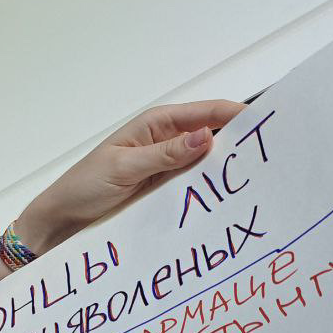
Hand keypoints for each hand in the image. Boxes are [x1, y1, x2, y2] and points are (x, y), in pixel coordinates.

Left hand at [16, 100, 245, 253]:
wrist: (61, 220)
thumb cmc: (83, 187)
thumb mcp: (124, 168)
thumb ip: (164, 155)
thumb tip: (205, 138)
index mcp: (156, 124)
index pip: (208, 113)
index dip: (239, 115)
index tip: (268, 126)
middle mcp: (166, 142)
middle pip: (214, 137)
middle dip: (240, 146)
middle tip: (272, 160)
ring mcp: (167, 168)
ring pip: (207, 165)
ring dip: (227, 173)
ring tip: (258, 183)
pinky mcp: (164, 191)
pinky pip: (193, 187)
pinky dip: (209, 192)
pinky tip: (226, 202)